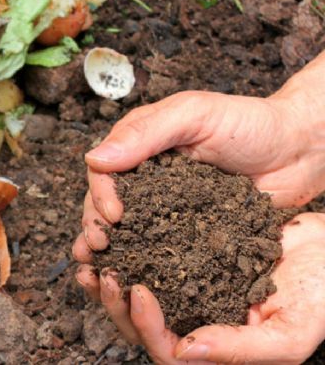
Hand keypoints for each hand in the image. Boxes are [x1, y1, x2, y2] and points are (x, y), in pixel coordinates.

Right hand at [75, 52, 324, 255]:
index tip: (113, 215)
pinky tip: (133, 279)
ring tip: (101, 270)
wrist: (300, 151)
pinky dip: (142, 263)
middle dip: (96, 226)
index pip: (104, 171)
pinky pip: (159, 247)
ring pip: (127, 229)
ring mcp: (165, 206)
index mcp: (140, 146)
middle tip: (99, 247)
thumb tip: (94, 158)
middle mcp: (146, 178)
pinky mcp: (187, 231)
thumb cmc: (250, 123)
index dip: (100, 194)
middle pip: (106, 204)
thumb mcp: (194, 115)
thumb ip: (146, 133)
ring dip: (110, 249)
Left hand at [77, 213, 324, 363]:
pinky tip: (114, 234)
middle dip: (115, 304)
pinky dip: (127, 250)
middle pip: (140, 327)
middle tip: (102, 273)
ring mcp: (188, 292)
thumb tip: (184, 353)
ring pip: (136, 296)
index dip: (147, 326)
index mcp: (215, 348)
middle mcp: (195, 323)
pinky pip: (147, 261)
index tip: (137, 290)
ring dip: (111, 280)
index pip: (167, 351)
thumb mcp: (291, 332)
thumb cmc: (321, 294)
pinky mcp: (185, 261)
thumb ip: (241, 349)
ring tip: (92, 256)